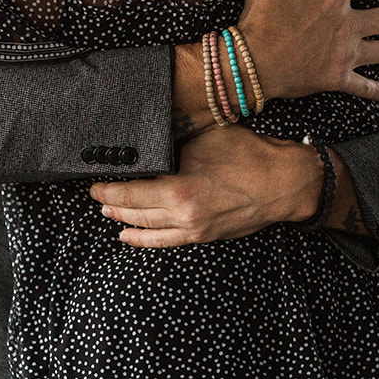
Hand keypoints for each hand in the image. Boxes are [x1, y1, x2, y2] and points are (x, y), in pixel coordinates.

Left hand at [92, 126, 318, 247]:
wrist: (285, 183)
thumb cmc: (250, 156)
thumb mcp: (207, 138)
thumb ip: (176, 141)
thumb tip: (152, 136)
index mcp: (179, 188)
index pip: (131, 191)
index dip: (108, 188)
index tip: (94, 181)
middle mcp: (182, 213)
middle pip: (134, 211)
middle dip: (111, 202)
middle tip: (95, 193)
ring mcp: (193, 228)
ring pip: (147, 228)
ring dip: (124, 220)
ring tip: (107, 212)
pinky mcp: (204, 235)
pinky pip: (165, 241)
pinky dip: (144, 239)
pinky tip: (129, 236)